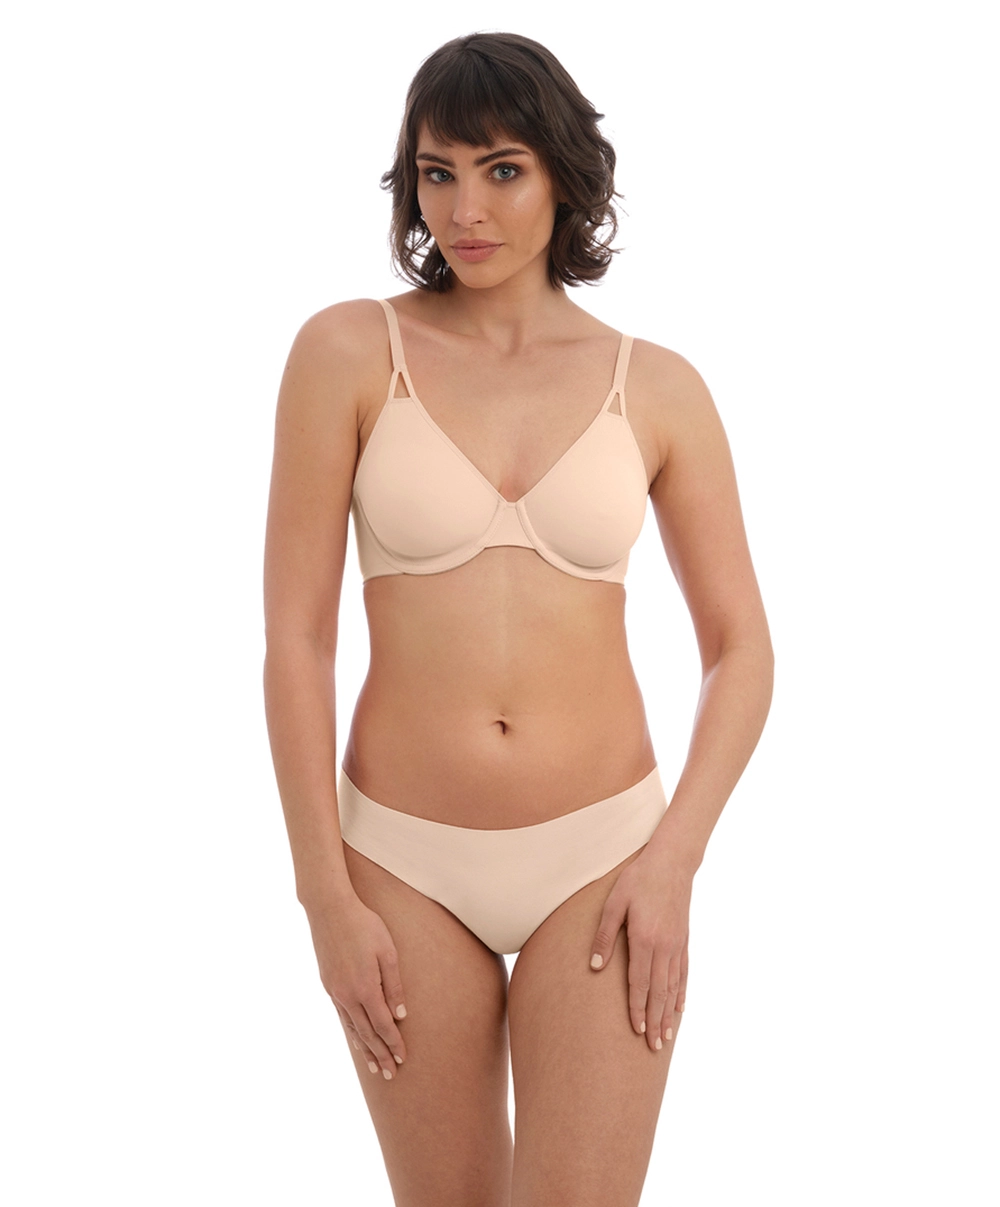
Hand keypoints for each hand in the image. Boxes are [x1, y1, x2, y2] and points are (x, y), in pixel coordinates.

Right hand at [306, 892, 407, 1079]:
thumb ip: (394, 985)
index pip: (383, 1025)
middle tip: (390, 1074)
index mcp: (365, 988)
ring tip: (374, 1066)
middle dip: (380, 1054)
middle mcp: (347, 995)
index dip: (394, 1043)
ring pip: (352, 1028)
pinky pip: (342, 1016)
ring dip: (365, 1048)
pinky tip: (356, 1038)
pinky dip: (351, 1031)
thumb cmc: (364, 925)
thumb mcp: (386, 951)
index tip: (403, 1059)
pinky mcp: (328, 985)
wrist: (329, 909)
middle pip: (367, 1033)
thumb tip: (401, 1016)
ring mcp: (335, 991)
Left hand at [589, 850, 690, 1050]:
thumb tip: (594, 968)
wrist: (672, 862)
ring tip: (666, 1038)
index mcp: (644, 939)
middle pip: (659, 992)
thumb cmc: (638, 880)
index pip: (640, 983)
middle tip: (653, 1048)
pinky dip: (682, 993)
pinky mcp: (683, 940)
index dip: (637, 1009)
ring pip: (673, 987)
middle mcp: (664, 947)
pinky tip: (681, 1009)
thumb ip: (604, 937)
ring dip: (669, 1014)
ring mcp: (677, 945)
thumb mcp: (615, 903)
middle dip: (655, 1021)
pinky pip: (684, 973)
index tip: (636, 1031)